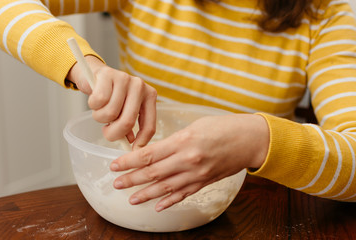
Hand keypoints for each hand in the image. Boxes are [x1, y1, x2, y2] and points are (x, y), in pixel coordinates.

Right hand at [67, 56, 156, 147]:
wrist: (95, 74)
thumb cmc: (112, 96)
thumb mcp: (125, 110)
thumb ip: (130, 125)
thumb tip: (132, 144)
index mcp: (149, 96)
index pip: (149, 126)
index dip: (140, 142)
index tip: (132, 151)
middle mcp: (140, 86)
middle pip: (128, 122)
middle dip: (114, 134)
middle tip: (107, 132)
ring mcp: (124, 78)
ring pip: (111, 113)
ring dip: (100, 118)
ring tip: (100, 111)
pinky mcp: (107, 74)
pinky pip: (99, 102)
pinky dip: (93, 106)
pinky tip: (95, 100)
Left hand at [110, 114, 268, 210]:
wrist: (250, 140)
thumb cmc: (223, 127)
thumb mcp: (195, 126)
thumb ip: (174, 140)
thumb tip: (155, 151)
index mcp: (183, 141)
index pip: (149, 154)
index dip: (129, 161)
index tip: (115, 165)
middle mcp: (188, 161)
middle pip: (153, 173)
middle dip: (131, 179)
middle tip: (116, 183)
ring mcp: (197, 175)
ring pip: (165, 188)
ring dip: (146, 194)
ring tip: (131, 198)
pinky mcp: (205, 183)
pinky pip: (183, 194)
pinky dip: (169, 201)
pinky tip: (158, 206)